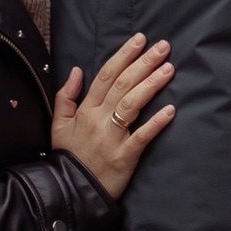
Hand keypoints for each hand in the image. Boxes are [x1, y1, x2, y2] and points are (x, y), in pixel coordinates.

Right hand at [51, 35, 174, 195]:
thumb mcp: (59, 125)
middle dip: (144, 62)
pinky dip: (156, 123)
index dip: (124, 55)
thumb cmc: (69, 156)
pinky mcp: (124, 156)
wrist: (69, 191)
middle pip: (123, 84)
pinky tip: (171, 110)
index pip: (106, 75)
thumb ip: (66, 96)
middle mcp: (98, 119)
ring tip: (169, 68)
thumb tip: (78, 70)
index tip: (140, 39)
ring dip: (151, 84)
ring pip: (132, 104)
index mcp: (85, 109)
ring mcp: (112, 137)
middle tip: (163, 47)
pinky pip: (141, 137)